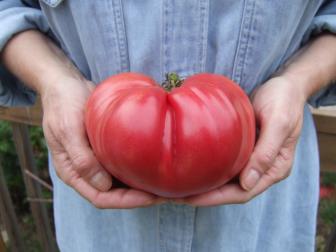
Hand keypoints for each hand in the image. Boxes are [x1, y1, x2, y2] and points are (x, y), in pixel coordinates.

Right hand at [41, 76, 164, 208]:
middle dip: (142, 197)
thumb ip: (81, 158)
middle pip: (116, 194)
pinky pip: (127, 163)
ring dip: (145, 185)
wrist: (66, 84)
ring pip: (124, 181)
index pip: (101, 197)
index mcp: (73, 173)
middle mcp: (88, 171)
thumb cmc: (63, 105)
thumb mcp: (67, 129)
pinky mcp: (110, 149)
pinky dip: (142, 167)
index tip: (150, 197)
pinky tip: (159, 166)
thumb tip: (103, 186)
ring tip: (168, 184)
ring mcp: (100, 161)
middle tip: (168, 193)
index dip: (126, 201)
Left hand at [178, 76, 305, 205]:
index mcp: (275, 169)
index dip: (216, 198)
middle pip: (231, 191)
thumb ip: (266, 153)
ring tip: (180, 185)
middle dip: (205, 196)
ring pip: (226, 180)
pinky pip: (225, 164)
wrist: (285, 84)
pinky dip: (209, 168)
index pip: (243, 193)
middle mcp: (262, 168)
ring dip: (205, 184)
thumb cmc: (284, 100)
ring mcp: (251, 159)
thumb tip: (247, 183)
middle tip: (177, 195)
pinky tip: (192, 167)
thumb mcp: (279, 122)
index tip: (191, 199)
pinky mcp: (243, 148)